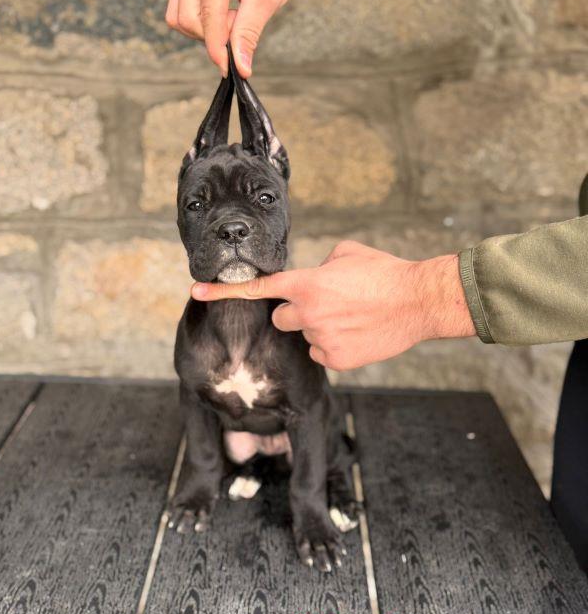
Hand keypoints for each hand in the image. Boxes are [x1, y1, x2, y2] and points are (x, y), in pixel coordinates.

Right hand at [166, 0, 314, 77]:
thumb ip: (250, 31)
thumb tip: (239, 66)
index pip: (206, 15)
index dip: (217, 48)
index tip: (230, 69)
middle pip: (185, 18)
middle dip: (212, 34)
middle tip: (240, 24)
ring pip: (180, 15)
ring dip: (206, 28)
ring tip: (235, 15)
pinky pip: (185, 6)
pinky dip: (205, 18)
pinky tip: (226, 11)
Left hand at [191, 241, 475, 370]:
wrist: (418, 302)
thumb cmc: (385, 273)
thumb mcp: (347, 254)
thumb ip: (319, 265)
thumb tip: (313, 276)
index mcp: (307, 284)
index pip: (257, 288)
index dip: (224, 290)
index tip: (195, 291)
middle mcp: (307, 313)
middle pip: (280, 319)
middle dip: (295, 314)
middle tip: (325, 306)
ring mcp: (321, 339)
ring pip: (305, 337)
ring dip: (319, 329)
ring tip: (351, 318)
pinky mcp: (335, 359)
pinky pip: (322, 354)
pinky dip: (334, 347)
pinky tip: (356, 335)